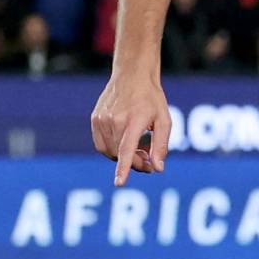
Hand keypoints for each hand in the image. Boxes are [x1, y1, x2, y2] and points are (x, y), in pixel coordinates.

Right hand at [91, 69, 169, 185]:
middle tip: (147, 159)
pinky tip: (125, 140)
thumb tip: (157, 169)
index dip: (123, 168)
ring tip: (138, 147)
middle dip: (135, 162)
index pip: (126, 149)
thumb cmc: (152, 99)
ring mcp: (102, 120)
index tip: (119, 183)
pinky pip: (101, 144)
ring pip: (110, 152)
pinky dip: (113, 149)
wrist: (132, 75)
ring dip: (123, 156)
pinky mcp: (95, 119)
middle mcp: (114, 120)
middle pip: (120, 155)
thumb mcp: (164, 120)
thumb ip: (160, 146)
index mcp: (133, 120)